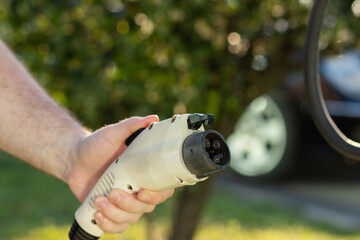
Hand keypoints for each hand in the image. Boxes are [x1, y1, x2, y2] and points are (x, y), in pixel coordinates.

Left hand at [66, 115, 173, 232]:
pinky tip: (97, 213)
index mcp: (144, 173)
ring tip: (99, 200)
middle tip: (113, 192)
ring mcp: (124, 202)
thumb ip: (133, 125)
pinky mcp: (110, 212)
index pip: (163, 190)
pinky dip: (109, 225)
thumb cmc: (97, 144)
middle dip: (129, 204)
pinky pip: (116, 227)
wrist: (74, 158)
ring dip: (115, 214)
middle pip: (146, 208)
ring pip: (131, 219)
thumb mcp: (114, 133)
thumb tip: (153, 118)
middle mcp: (137, 189)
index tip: (143, 191)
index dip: (158, 195)